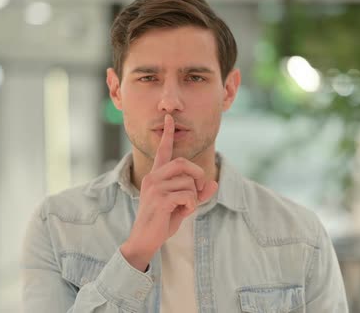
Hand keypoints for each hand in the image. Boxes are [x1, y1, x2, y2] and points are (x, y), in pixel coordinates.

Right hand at [120, 114, 217, 270]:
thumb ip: (198, 194)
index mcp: (156, 176)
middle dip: (198, 175)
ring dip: (194, 197)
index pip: (162, 151)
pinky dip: (191, 205)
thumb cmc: (161, 222)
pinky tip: (182, 213)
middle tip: (200, 190)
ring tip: (184, 208)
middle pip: (183, 163)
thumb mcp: (182, 206)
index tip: (169, 118)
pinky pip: (188, 195)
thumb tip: (214, 183)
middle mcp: (153, 177)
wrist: (144, 240)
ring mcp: (155, 187)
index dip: (168, 135)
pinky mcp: (160, 199)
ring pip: (188, 182)